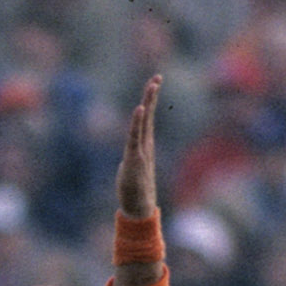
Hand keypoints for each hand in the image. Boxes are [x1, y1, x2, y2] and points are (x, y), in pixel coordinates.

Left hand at [114, 74, 163, 219]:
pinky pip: (136, 136)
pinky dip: (137, 122)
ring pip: (145, 122)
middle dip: (152, 95)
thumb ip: (131, 162)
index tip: (154, 84)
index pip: (146, 119)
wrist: (139, 209)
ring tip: (153, 85)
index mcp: (144, 146)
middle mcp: (145, 145)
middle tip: (157, 76)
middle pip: (148, 115)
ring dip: (148, 103)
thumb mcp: (131, 171)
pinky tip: (140, 108)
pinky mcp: (135, 159)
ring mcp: (141, 151)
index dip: (149, 101)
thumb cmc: (134, 192)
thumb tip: (128, 161)